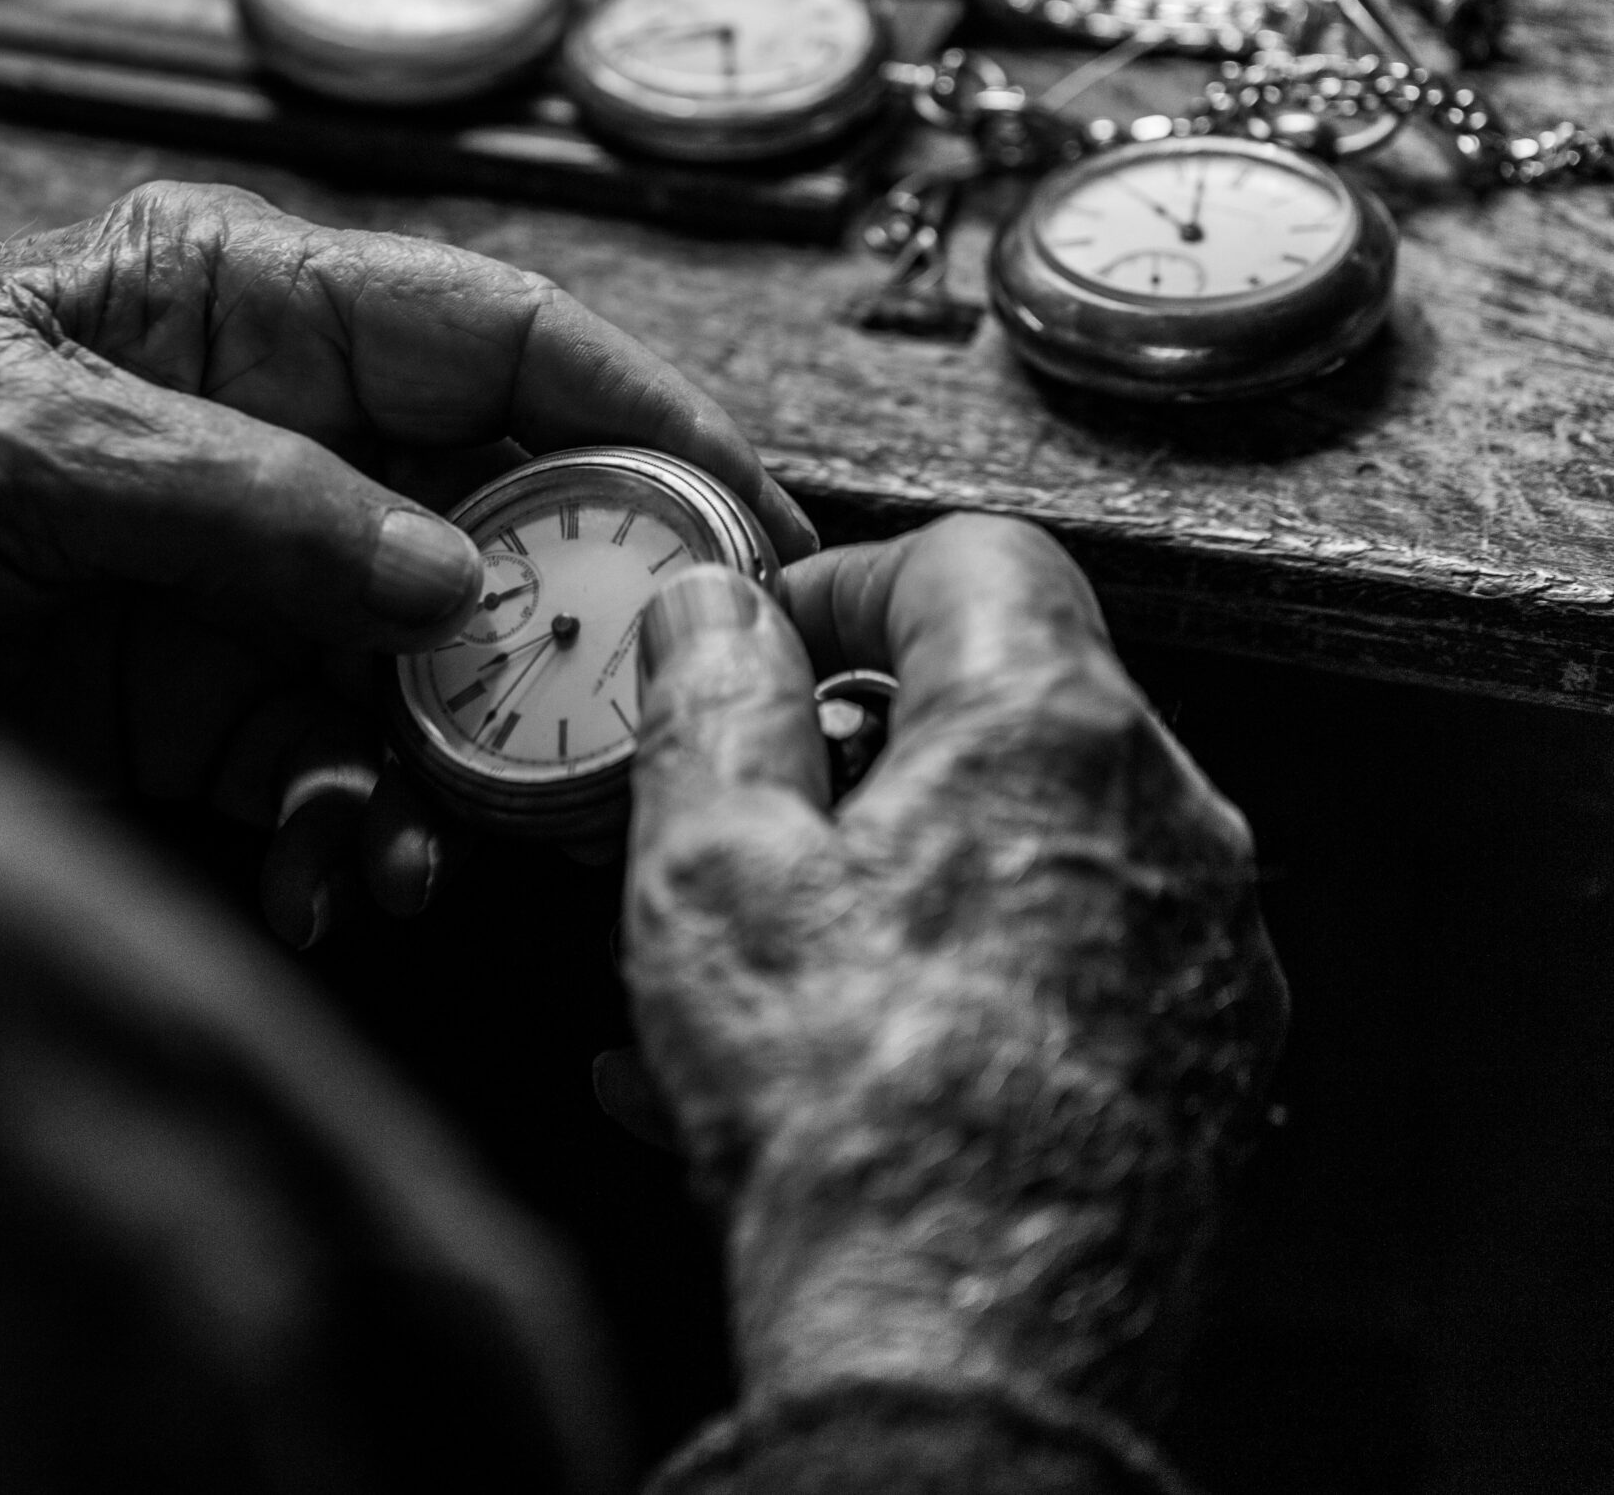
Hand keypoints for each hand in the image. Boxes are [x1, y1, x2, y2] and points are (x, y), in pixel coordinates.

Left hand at [0, 181, 812, 944]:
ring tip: (470, 838)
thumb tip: (455, 571)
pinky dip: (351, 829)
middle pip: (484, 510)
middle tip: (640, 726)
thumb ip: (245, 502)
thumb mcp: (21, 442)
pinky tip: (346, 879)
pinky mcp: (173, 711)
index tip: (741, 505)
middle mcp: (258, 445)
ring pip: (417, 663)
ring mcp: (226, 585)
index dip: (631, 400)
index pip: (486, 329)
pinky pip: (318, 770)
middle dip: (568, 616)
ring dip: (465, 755)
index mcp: (233, 313)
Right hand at [621, 519, 1284, 1490]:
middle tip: (736, 817)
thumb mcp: (712, 862)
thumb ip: (709, 698)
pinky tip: (811, 1063)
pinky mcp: (1197, 1065)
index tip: (763, 639)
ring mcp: (1197, 952)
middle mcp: (1166, 822)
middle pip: (999, 709)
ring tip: (744, 970)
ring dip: (877, 881)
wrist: (965, 1346)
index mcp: (1053, 729)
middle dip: (846, 751)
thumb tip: (712, 609)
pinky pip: (1051, 971)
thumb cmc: (846, 1106)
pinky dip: (938, 982)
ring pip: (1014, 854)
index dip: (843, 581)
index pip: (970, 560)